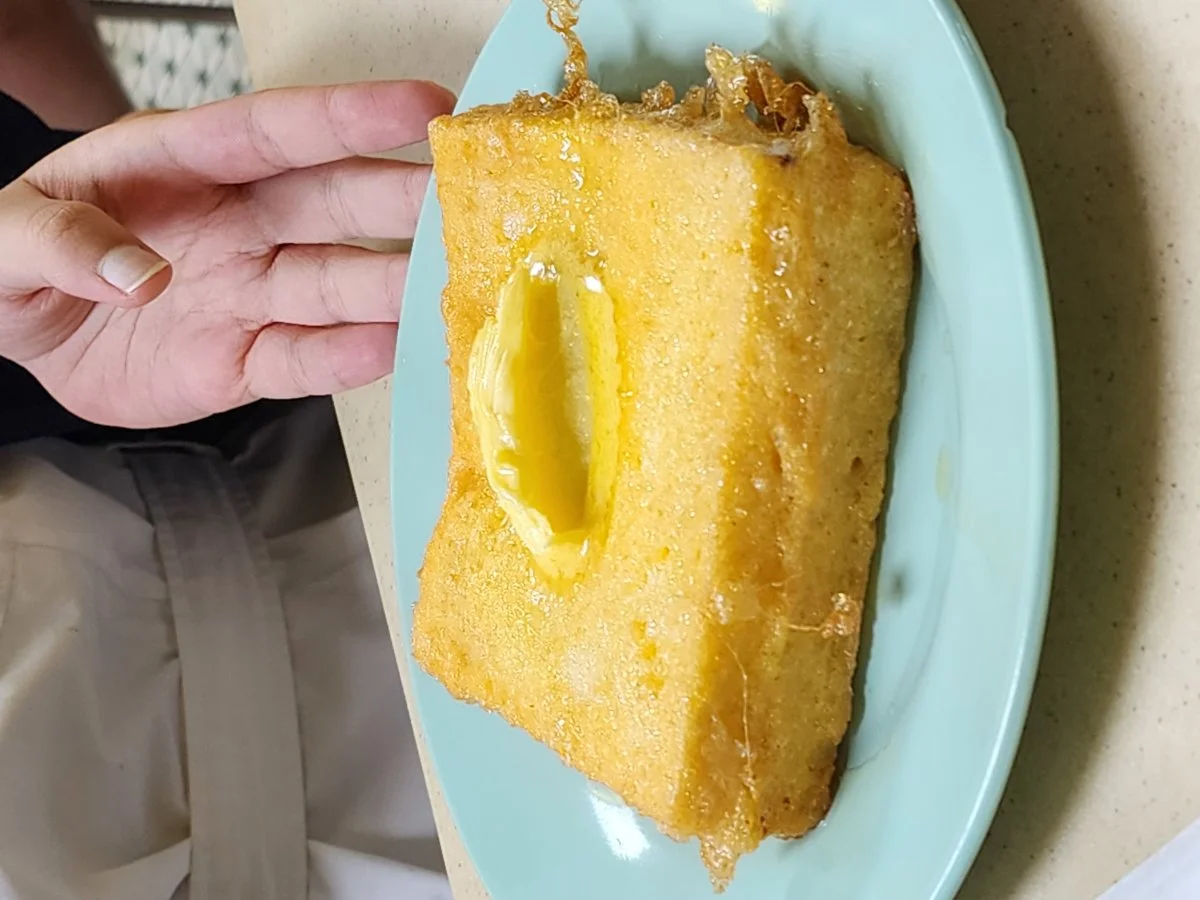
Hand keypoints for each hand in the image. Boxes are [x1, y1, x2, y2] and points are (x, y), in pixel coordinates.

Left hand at [0, 81, 453, 427]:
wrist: (26, 345)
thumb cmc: (14, 260)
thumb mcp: (2, 235)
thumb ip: (55, 240)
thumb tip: (139, 274)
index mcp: (182, 165)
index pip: (274, 133)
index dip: (348, 119)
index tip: (423, 107)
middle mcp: (237, 224)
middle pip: (333, 206)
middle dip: (401, 201)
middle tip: (469, 202)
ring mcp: (249, 293)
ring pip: (338, 285)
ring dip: (394, 287)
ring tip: (450, 291)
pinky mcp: (246, 362)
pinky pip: (305, 360)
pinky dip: (346, 359)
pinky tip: (392, 352)